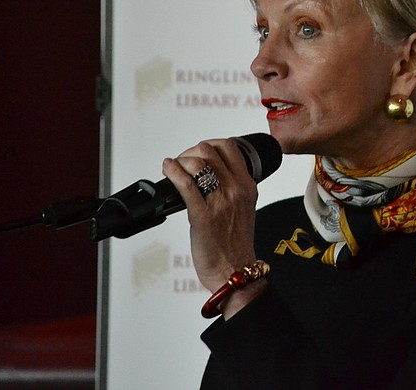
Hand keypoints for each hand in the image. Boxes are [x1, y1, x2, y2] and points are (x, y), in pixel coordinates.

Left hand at [162, 138, 264, 316]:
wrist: (234, 271)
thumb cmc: (236, 244)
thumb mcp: (244, 208)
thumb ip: (233, 188)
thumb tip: (210, 174)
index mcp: (248, 185)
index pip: (228, 147)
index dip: (209, 145)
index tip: (199, 153)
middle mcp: (236, 189)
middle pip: (209, 151)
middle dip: (191, 152)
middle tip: (183, 163)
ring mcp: (220, 202)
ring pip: (197, 163)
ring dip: (181, 161)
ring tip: (174, 169)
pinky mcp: (203, 216)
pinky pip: (186, 185)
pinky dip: (173, 172)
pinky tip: (167, 169)